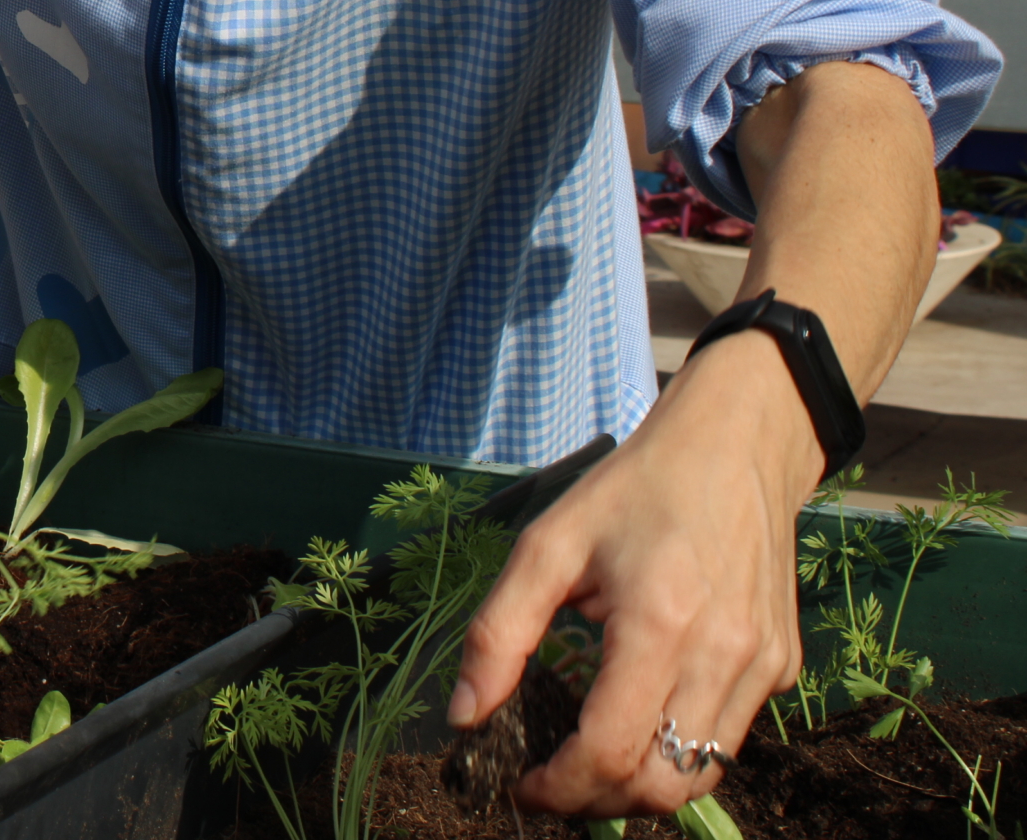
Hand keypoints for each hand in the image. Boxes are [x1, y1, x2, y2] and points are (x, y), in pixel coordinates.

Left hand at [452, 335, 819, 814]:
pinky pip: (727, 737)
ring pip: (700, 773)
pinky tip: (639, 718)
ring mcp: (763, 667)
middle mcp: (724, 656)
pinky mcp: (782, 667)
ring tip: (588, 763)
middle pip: (660, 781)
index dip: (559, 787)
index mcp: (659, 623)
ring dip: (639, 785)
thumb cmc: (634, 489)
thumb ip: (500, 633)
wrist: (736, 446)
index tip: (518, 786)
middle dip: (596, 800)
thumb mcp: (548, 543)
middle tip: (549, 783)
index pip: (610, 749)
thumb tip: (465, 715)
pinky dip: (679, 750)